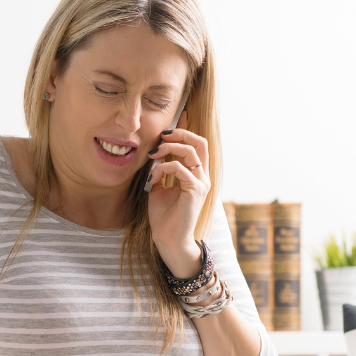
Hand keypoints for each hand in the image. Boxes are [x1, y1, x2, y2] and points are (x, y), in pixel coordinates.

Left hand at [144, 111, 208, 276]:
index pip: (196, 145)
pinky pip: (180, 168)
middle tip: (162, 135)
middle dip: (180, 133)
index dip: (186, 129)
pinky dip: (163, 168)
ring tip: (153, 155)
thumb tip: (156, 153)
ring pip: (191, 152)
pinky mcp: (195, 191)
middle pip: (199, 142)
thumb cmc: (164, 216)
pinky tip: (153, 177)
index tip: (177, 116)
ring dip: (169, 149)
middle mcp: (202, 176)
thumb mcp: (159, 187)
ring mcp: (201, 183)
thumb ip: (161, 170)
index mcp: (196, 174)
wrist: (168, 239)